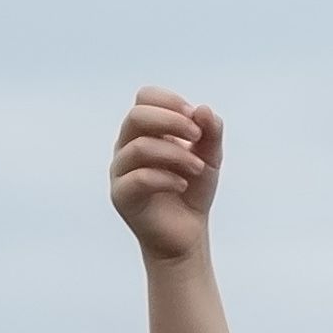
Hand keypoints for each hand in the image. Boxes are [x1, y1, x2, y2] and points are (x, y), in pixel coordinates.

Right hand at [110, 86, 221, 263]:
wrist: (185, 234)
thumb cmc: (193, 191)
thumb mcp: (210, 157)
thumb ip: (211, 131)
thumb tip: (202, 109)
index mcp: (145, 130)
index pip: (145, 98)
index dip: (171, 101)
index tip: (196, 119)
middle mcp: (127, 146)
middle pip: (136, 116)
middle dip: (171, 121)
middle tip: (197, 136)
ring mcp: (121, 171)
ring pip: (139, 146)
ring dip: (176, 154)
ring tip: (198, 168)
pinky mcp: (121, 196)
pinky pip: (138, 178)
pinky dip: (167, 178)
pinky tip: (183, 185)